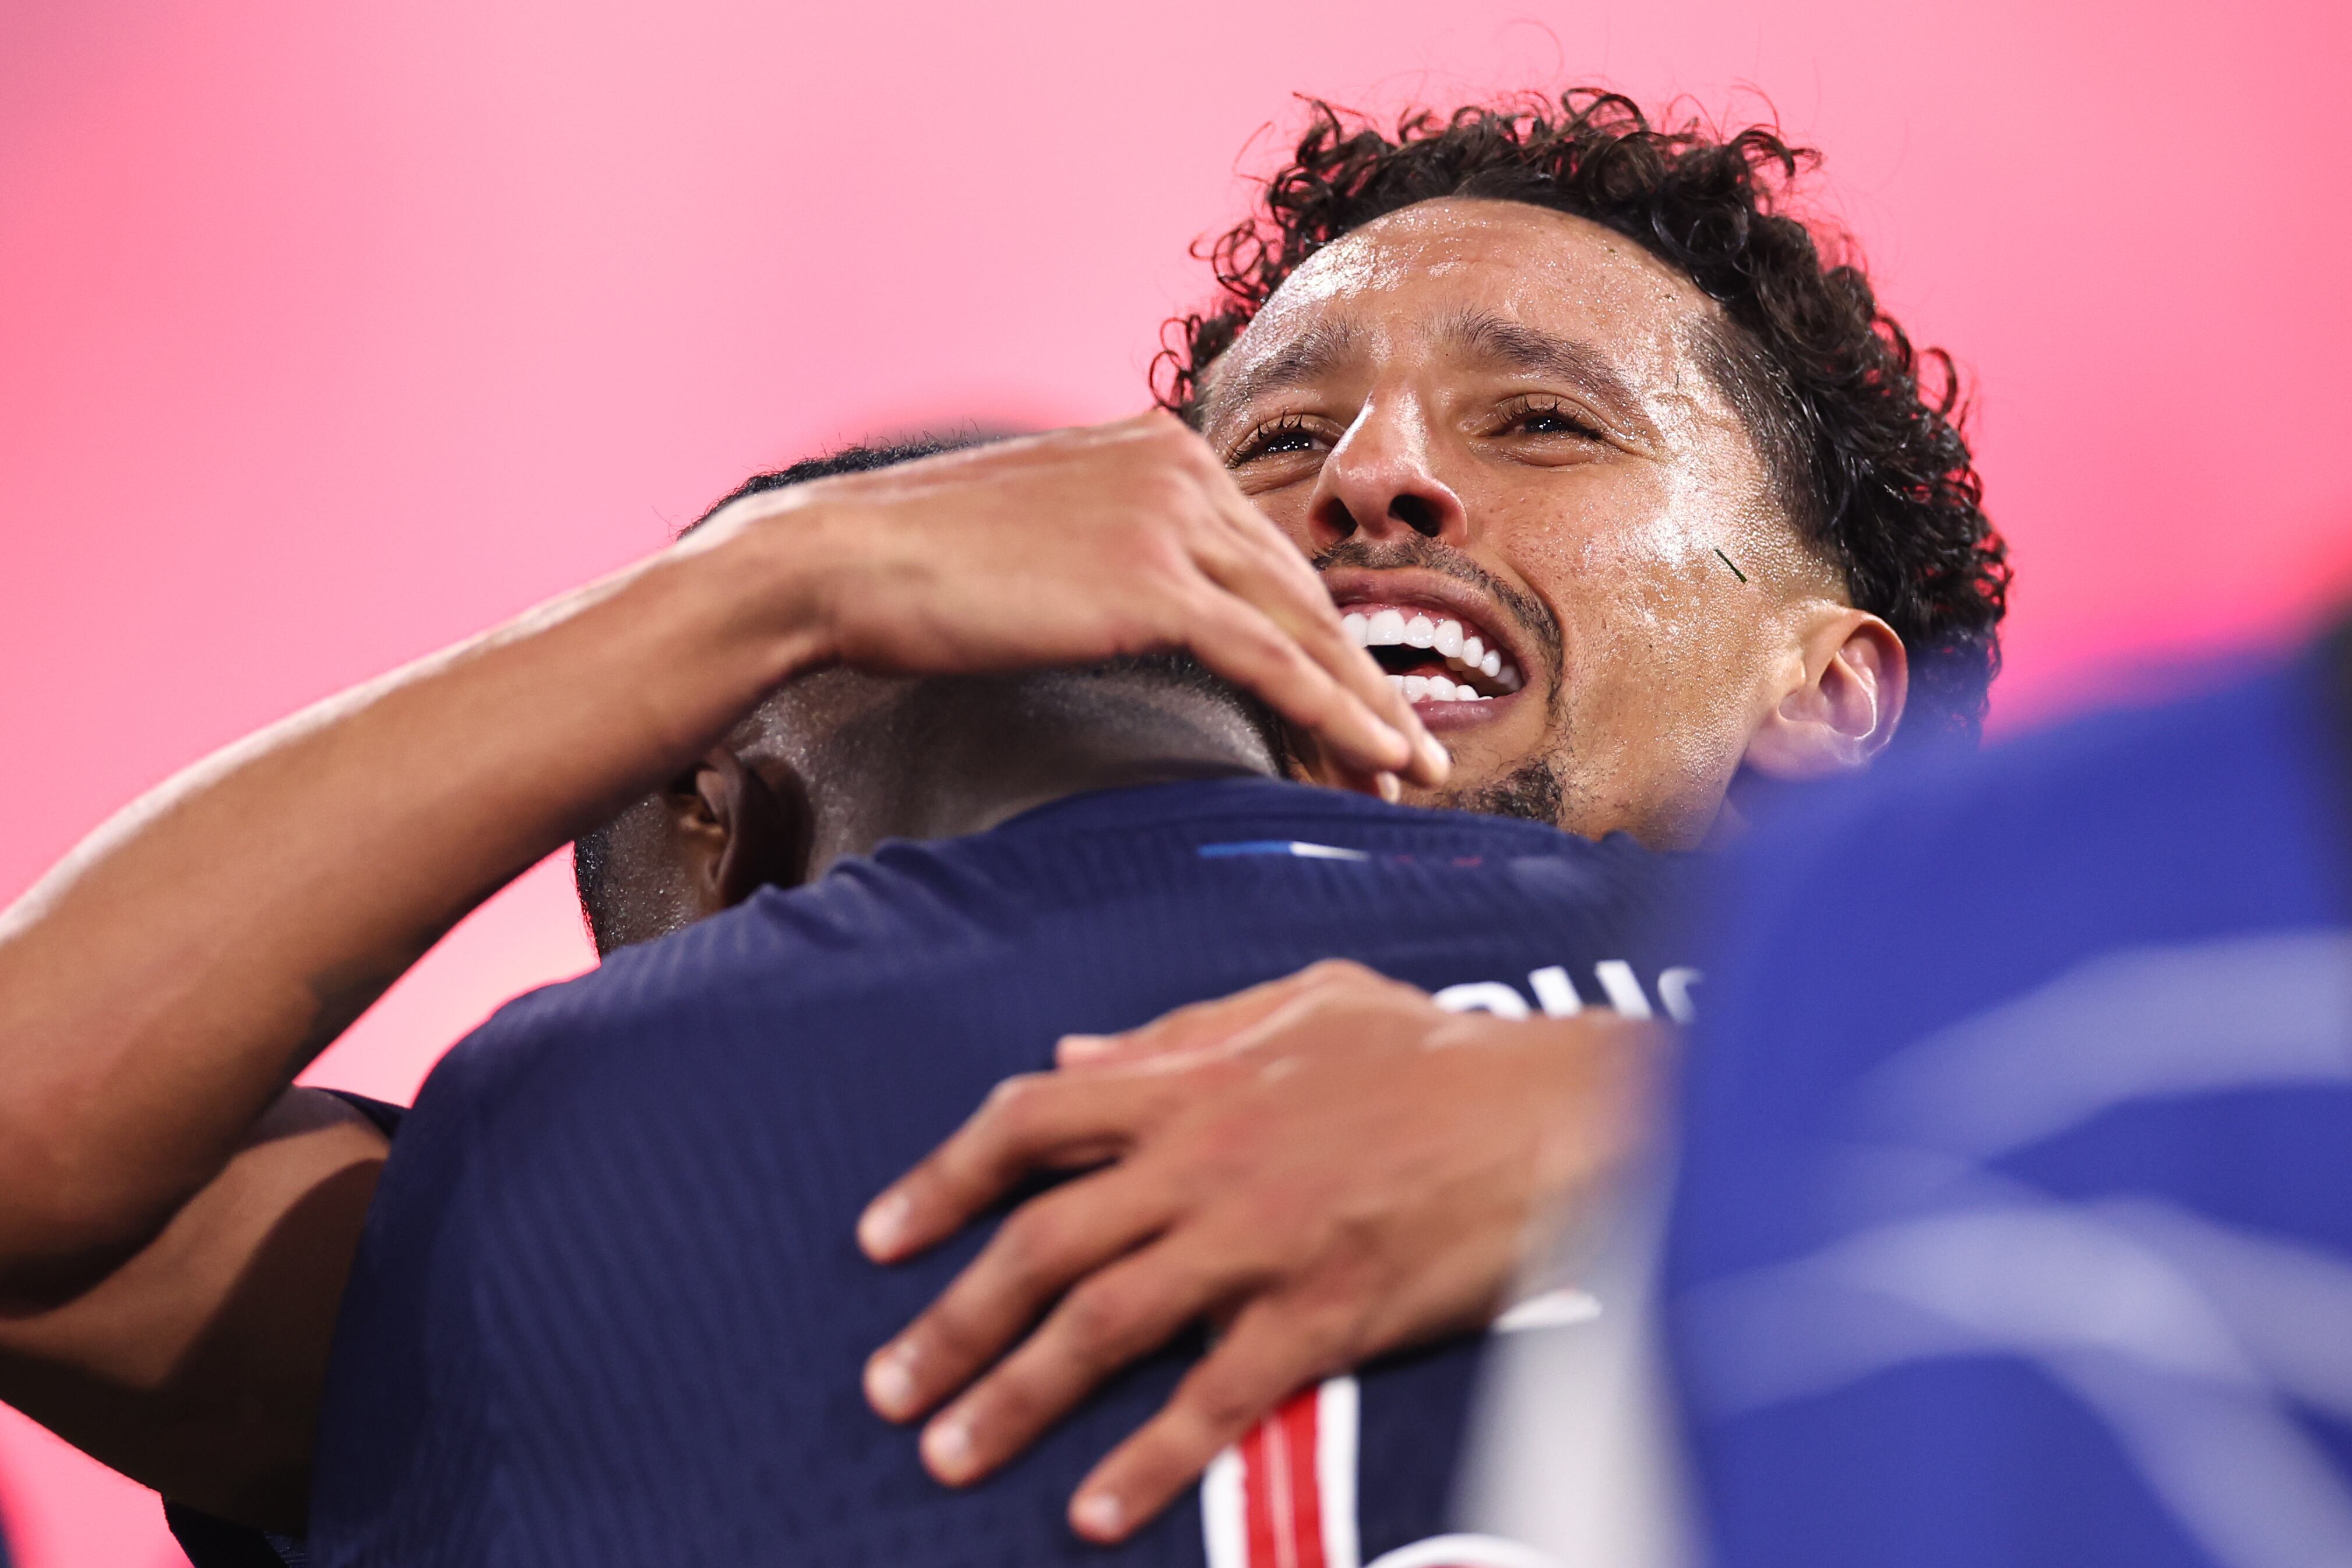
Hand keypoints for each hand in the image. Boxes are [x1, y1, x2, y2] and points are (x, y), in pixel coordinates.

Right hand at [703, 413, 1446, 793]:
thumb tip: (1133, 601)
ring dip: (1367, 711)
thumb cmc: (915, 564)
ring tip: (1409, 775)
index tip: (1348, 706)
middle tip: (1401, 757)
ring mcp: (1172, 519)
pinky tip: (1378, 760)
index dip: (1316, 641)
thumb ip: (1107, 550)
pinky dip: (1337, 714)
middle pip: (1300, 593)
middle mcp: (1181, 467)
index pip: (1264, 559)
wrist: (840, 559)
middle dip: (1358, 683)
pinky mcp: (1156, 581)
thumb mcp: (1039, 536)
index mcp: (1158, 449)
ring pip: (1305, 628)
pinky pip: (1274, 658)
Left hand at [855, 960, 1662, 1541]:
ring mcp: (1259, 1243)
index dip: (943, 1177)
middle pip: (1043, 1243)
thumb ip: (1178, 1032)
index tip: (883, 1237)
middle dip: (953, 1318)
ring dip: (1016, 1395)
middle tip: (888, 1385)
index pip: (1031, 1120)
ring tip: (949, 1456)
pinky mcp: (1322, 1317)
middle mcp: (1205, 1163)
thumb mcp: (1300, 1004)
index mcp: (1193, 1083)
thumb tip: (1073, 1054)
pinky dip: (1149, 1460)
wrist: (1557, 1114)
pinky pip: (1215, 1400)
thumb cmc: (1434, 1053)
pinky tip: (1094, 1511)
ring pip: (1104, 1324)